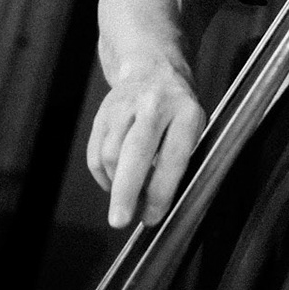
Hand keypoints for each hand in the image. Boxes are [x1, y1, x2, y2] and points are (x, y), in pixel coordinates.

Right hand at [86, 55, 205, 228]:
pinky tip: (114, 179)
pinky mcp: (103, 112)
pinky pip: (95, 153)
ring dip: (116, 185)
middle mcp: (154, 105)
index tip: (153, 217)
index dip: (161, 192)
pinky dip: (102, 174)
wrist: (154, 67)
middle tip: (120, 221)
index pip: (173, 158)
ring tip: (127, 195)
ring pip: (111, 155)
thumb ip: (178, 163)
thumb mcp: (193, 129)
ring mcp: (125, 105)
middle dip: (126, 192)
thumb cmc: (178, 110)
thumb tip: (155, 206)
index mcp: (186, 112)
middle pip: (135, 153)